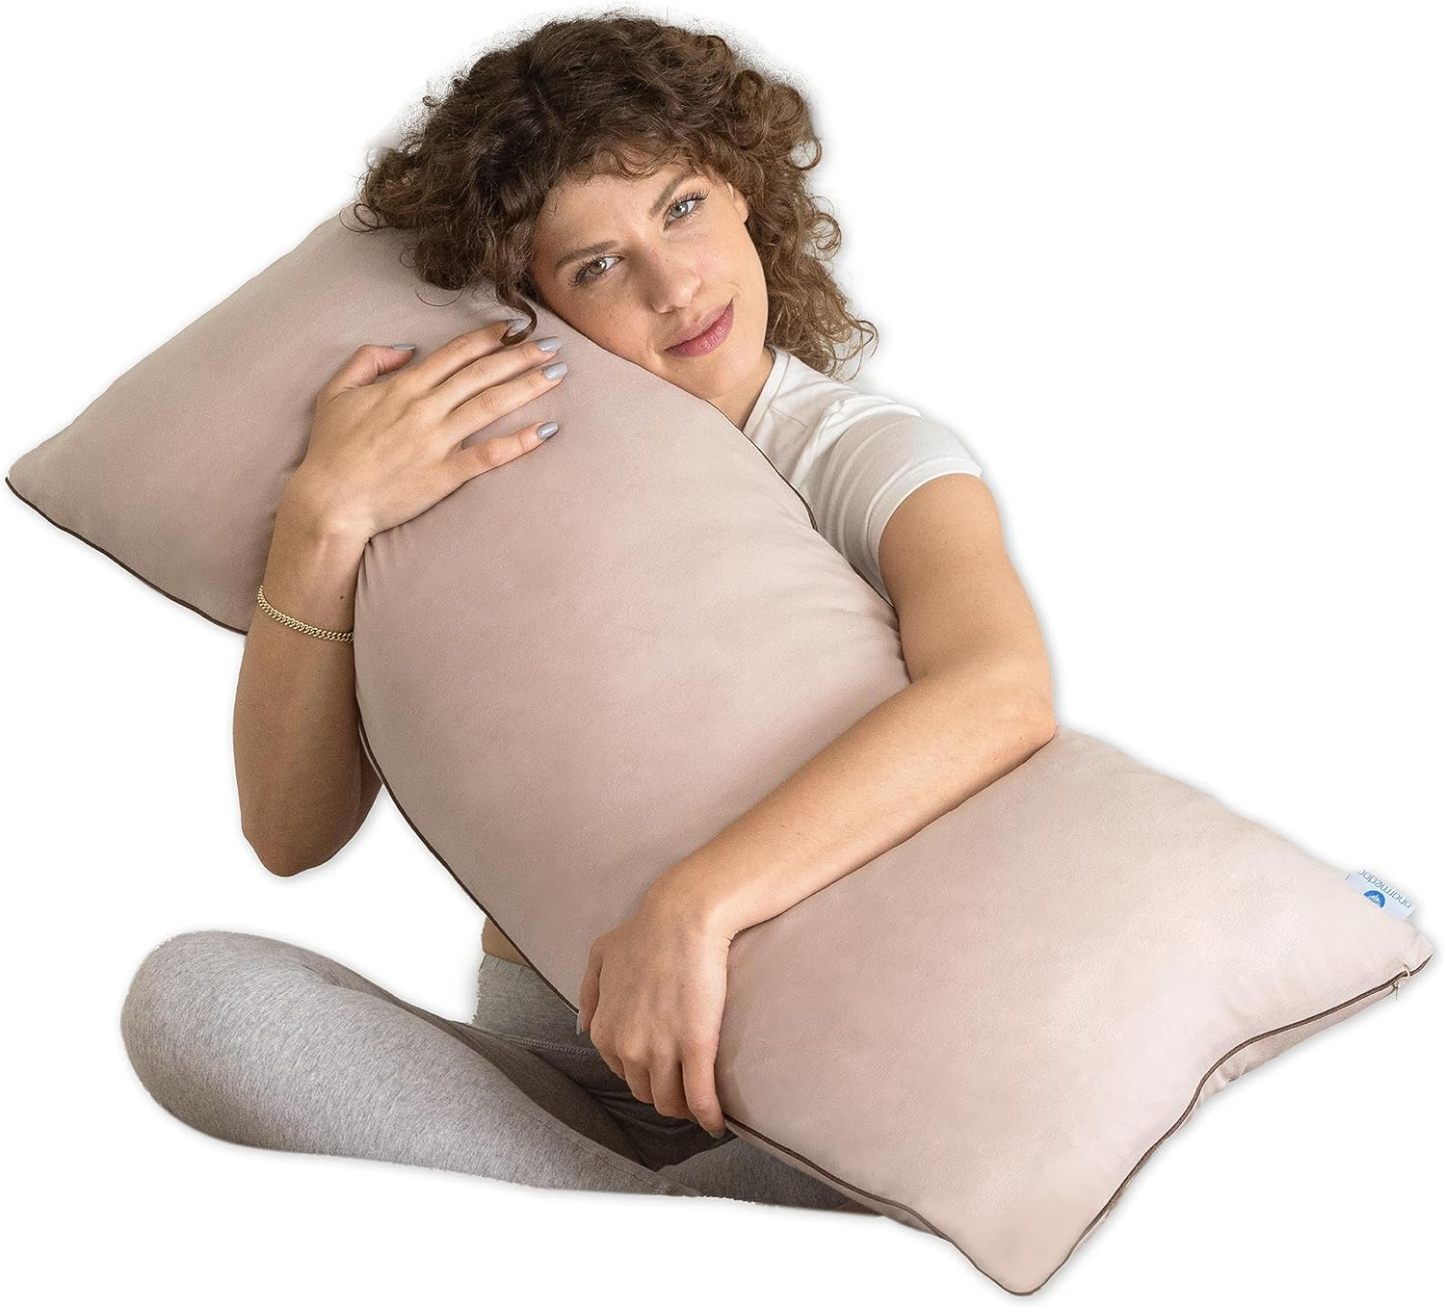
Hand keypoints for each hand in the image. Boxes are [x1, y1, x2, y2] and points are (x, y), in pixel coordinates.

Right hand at [288, 319, 567, 542]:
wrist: (328, 501)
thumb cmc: (330, 450)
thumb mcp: (335, 392)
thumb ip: (368, 360)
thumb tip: (406, 348)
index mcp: (403, 387)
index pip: (454, 354)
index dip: (487, 338)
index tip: (514, 327)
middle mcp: (425, 408)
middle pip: (482, 374)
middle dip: (520, 356)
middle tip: (552, 344)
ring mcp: (436, 441)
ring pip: (491, 405)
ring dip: (528, 386)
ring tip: (557, 373)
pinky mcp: (445, 474)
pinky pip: (489, 454)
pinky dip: (519, 441)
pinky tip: (546, 430)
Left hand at [577, 893, 732, 1137]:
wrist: (682, 918)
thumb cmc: (645, 931)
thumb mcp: (600, 956)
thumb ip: (588, 994)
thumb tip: (582, 1026)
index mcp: (604, 1031)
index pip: (623, 1074)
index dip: (644, 1076)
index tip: (662, 1073)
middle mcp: (627, 1047)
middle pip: (646, 1093)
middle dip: (664, 1094)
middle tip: (684, 1088)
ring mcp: (661, 1051)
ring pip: (671, 1102)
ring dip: (685, 1109)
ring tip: (702, 1107)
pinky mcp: (695, 1048)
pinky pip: (700, 1099)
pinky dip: (709, 1118)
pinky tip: (717, 1124)